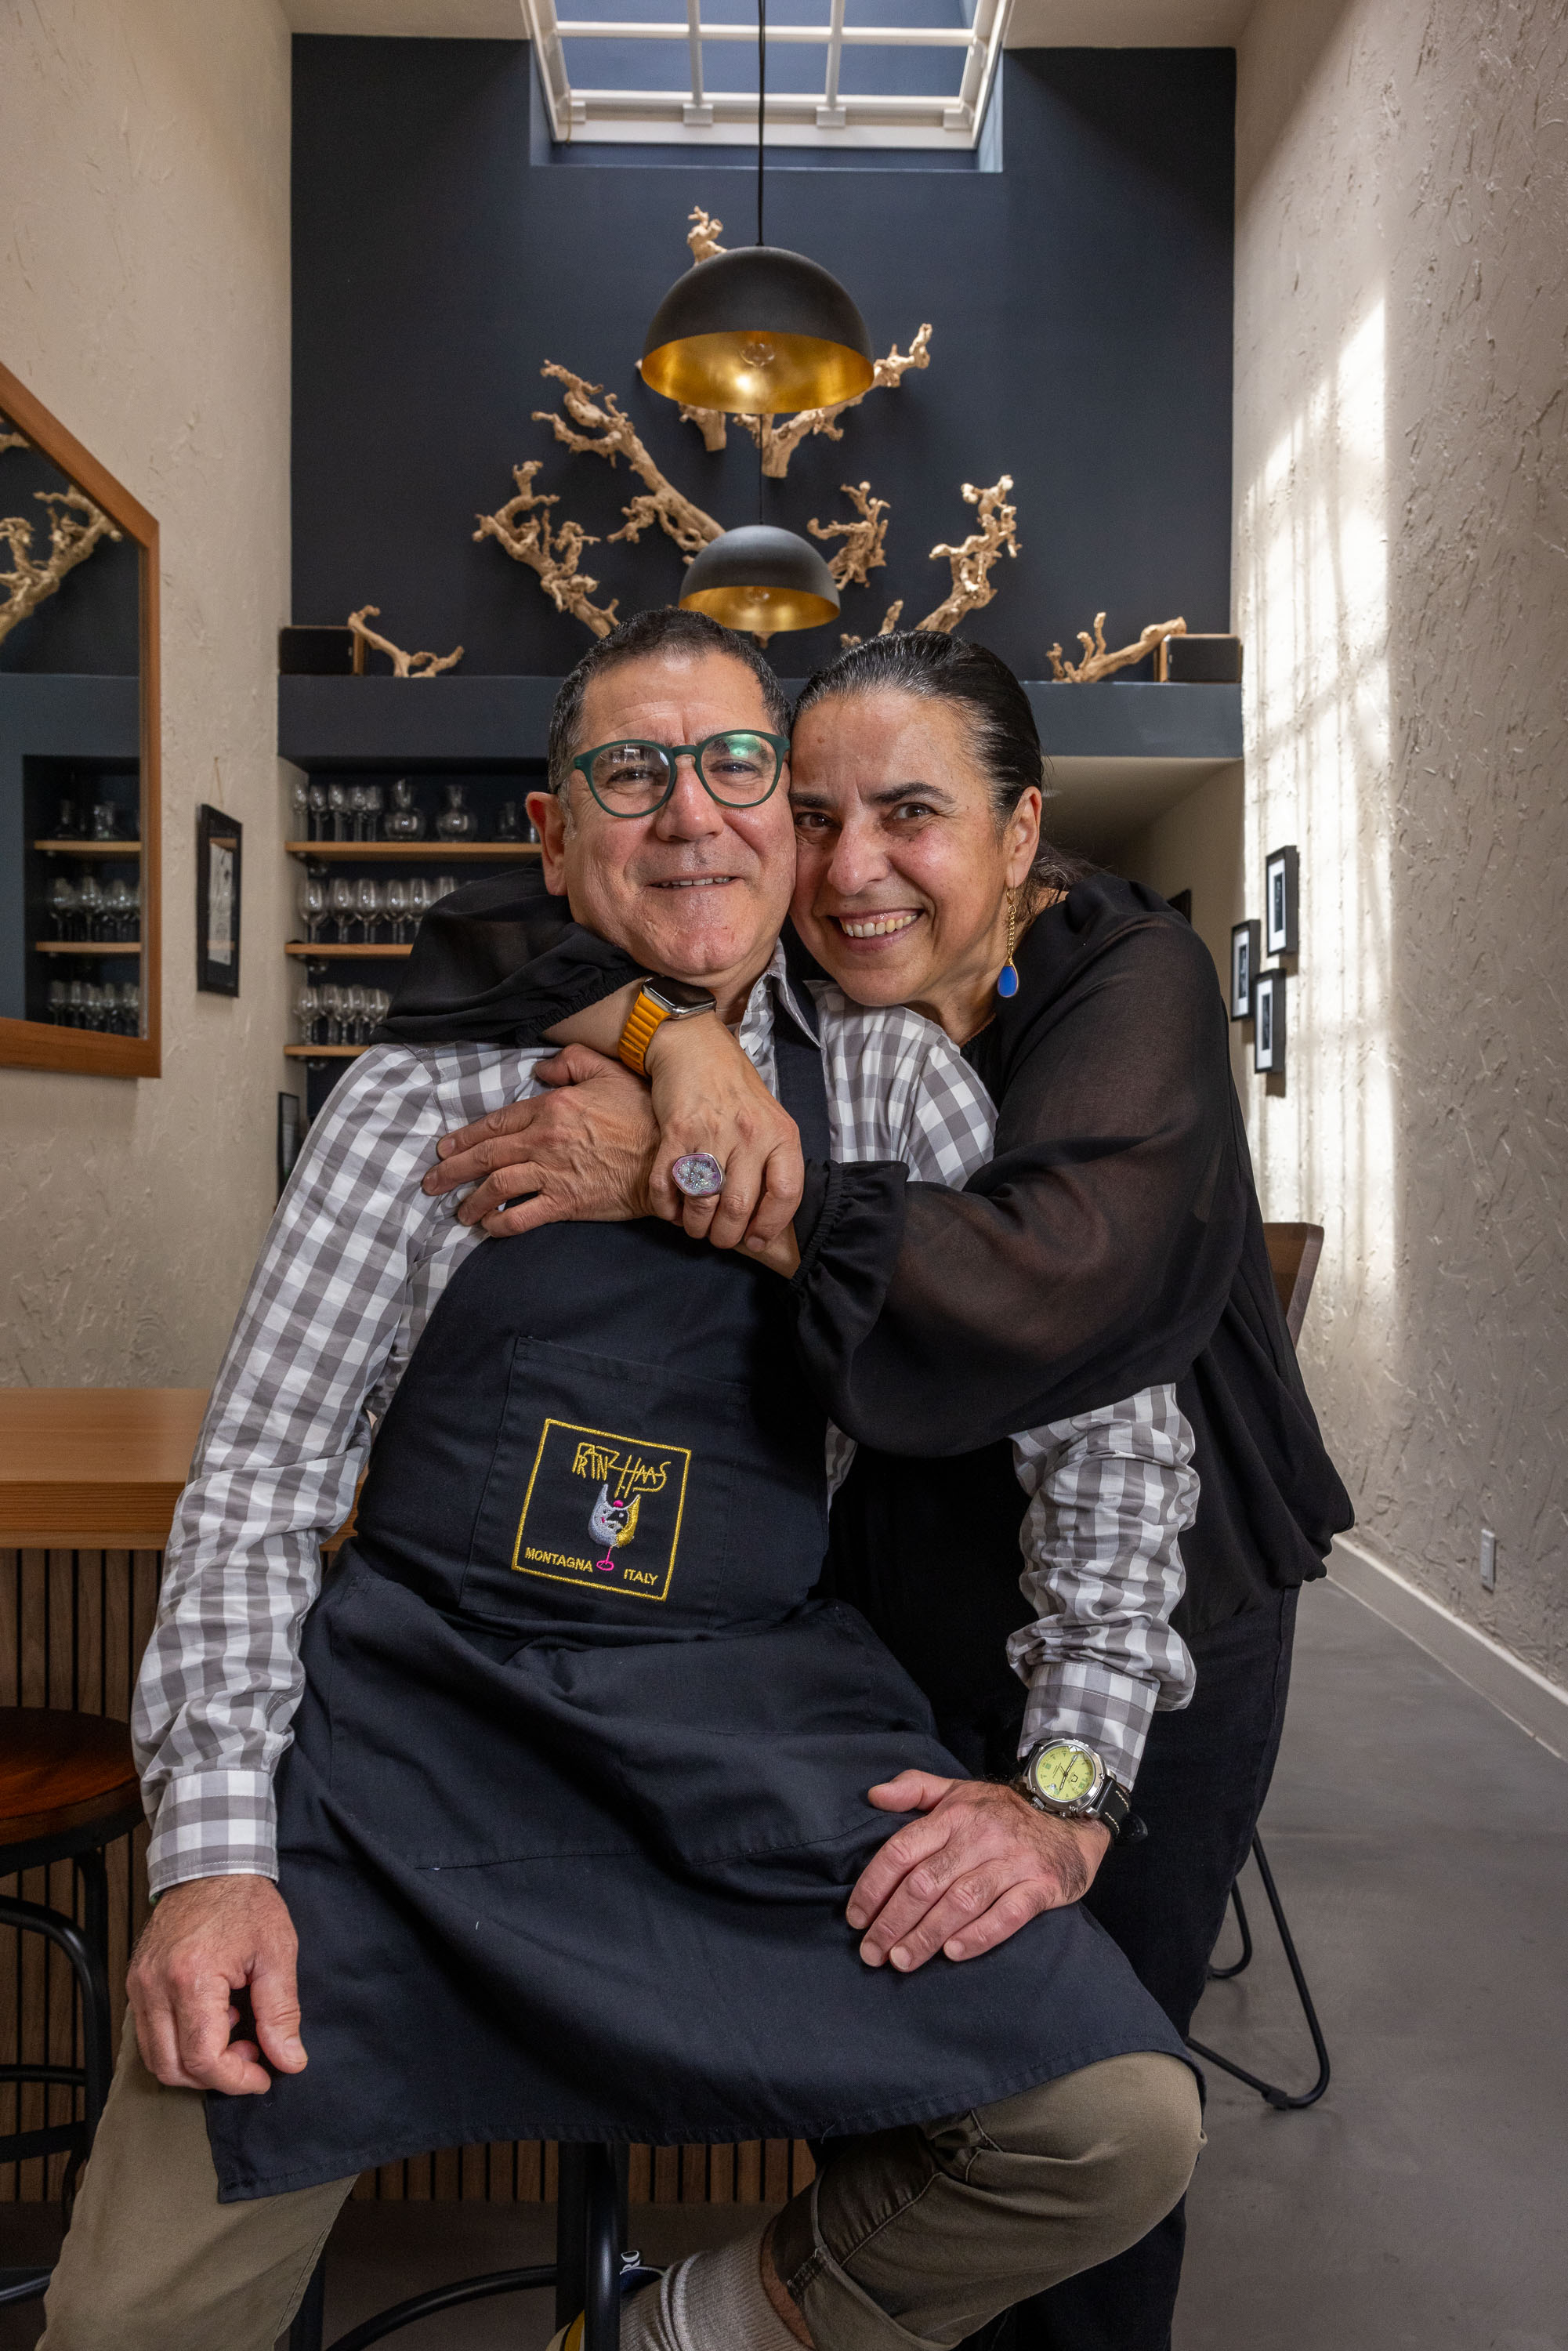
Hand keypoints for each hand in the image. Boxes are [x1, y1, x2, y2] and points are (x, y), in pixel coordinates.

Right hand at [127, 1873, 305, 2094]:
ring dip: (195, 2062)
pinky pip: (148, 2034)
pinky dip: (178, 2042)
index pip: (203, 2059)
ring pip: (155, 2057)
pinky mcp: (135, 1983)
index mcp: (192, 1978)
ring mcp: (138, 1985)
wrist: (211, 1865)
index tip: (264, 2075)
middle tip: (251, 2052)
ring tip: (232, 2031)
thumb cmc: (246, 1904)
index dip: (236, 2079)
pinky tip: (211, 2018)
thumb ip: (282, 2012)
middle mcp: (155, 1986)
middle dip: (216, 2075)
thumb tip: (289, 2060)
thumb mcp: (277, 1953)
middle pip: (173, 2068)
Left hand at [422, 1045, 658, 1236]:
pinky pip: (521, 1216)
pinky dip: (499, 1224)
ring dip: (471, 1201)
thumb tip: (539, 1068)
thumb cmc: (642, 1113)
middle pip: (485, 1156)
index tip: (445, 1150)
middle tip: (432, 1183)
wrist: (670, 1157)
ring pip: (496, 1187)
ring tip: (460, 1212)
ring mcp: (553, 1173)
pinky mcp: (566, 1203)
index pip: (495, 1123)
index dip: (465, 1138)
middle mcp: (543, 1140)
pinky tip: (489, 1228)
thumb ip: (570, 1062)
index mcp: (550, 1107)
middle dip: (452, 1171)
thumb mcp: (608, 1072)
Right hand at [643, 1015, 803, 1256]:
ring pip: (703, 1202)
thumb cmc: (734, 1087)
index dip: (770, 1225)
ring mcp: (712, 1132)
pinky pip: (668, 1184)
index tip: (755, 1239)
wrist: (693, 1045)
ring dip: (694, 1225)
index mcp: (780, 1133)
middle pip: (738, 1207)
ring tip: (693, 1225)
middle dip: (725, 1235)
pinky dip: (666, 1207)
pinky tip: (671, 1209)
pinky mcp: (676, 1131)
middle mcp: (749, 1134)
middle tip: (717, 1237)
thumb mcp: (771, 1117)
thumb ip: (772, 1161)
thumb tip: (765, 1215)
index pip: (785, 1193)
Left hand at [847, 1771, 1110, 1971]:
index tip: (856, 1918)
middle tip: (871, 1953)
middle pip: (926, 1882)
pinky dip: (979, 1935)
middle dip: (893, 1921)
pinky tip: (953, 1954)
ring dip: (927, 1935)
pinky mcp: (1042, 1885)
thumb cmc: (1003, 1811)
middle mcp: (980, 1836)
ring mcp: (1012, 1861)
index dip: (874, 1886)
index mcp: (954, 1815)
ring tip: (901, 1960)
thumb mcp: (958, 1790)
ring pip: (961, 1901)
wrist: (1072, 1817)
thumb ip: (914, 1788)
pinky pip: (1007, 1914)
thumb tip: (873, 1795)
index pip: (902, 1850)